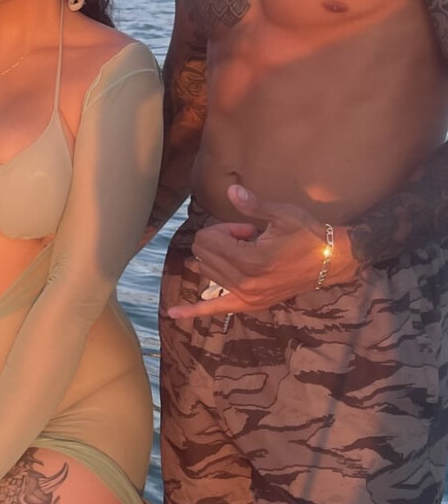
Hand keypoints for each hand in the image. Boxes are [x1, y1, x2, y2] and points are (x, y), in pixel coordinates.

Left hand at [167, 185, 355, 318]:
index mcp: (250, 260)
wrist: (328, 262)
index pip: (210, 240)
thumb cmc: (306, 235)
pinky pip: (216, 309)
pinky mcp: (251, 304)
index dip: (224, 228)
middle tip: (246, 238)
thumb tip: (231, 189)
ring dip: (215, 259)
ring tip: (238, 250)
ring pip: (207, 274)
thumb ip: (252, 205)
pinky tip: (174, 313)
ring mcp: (247, 297)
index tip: (246, 228)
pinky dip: (194, 311)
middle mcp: (244, 282)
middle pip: (205, 255)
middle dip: (219, 241)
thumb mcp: (281, 215)